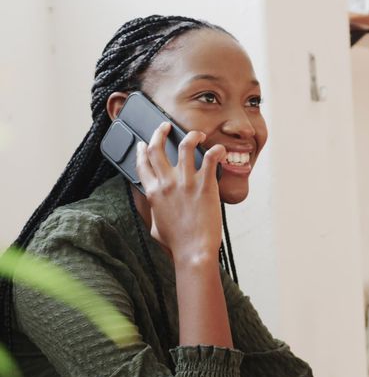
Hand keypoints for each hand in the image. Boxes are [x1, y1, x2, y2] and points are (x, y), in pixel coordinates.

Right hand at [135, 122, 226, 264]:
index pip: (142, 164)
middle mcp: (166, 183)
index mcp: (152, 192)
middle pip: (156, 148)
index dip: (140, 150)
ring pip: (184, 146)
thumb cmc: (176, 242)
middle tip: (165, 127)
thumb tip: (152, 207)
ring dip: (190, 136)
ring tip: (196, 134)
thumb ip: (153, 211)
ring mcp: (186, 182)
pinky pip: (210, 158)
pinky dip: (216, 150)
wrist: (193, 250)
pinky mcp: (205, 184)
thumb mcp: (155, 225)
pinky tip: (220, 149)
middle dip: (159, 133)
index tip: (142, 143)